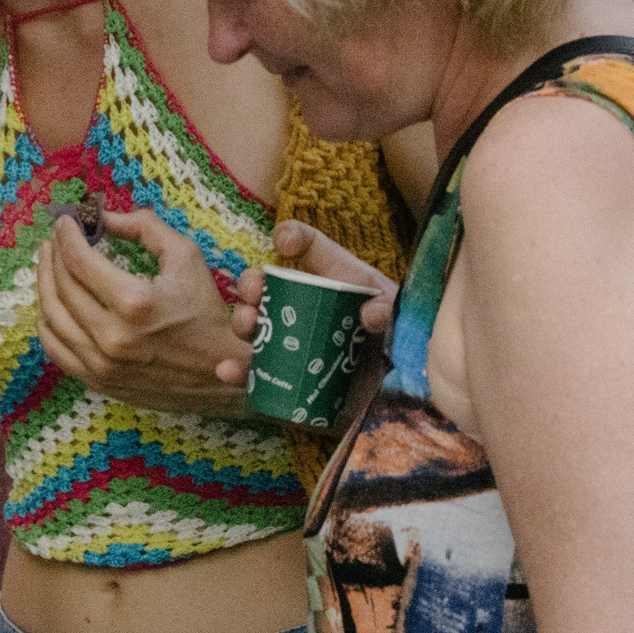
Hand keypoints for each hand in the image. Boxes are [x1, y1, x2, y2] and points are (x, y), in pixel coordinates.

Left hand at [36, 207, 251, 412]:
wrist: (221, 371)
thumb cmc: (206, 311)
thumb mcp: (185, 257)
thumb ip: (144, 228)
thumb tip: (104, 217)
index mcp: (134, 303)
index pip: (80, 261)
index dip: (67, 236)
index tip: (64, 221)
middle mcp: (112, 336)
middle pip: (61, 287)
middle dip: (53, 256)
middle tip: (55, 239)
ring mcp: (101, 364)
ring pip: (52, 318)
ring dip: (44, 285)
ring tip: (48, 264)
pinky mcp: (98, 381)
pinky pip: (56, 349)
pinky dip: (47, 323)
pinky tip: (51, 303)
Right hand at [221, 222, 398, 429]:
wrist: (407, 395)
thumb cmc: (405, 344)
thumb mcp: (403, 319)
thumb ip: (390, 310)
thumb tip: (370, 315)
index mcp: (337, 280)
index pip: (310, 245)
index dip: (293, 237)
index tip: (283, 244)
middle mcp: (308, 306)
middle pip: (267, 284)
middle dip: (252, 284)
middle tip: (255, 295)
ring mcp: (294, 342)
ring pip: (254, 325)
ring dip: (241, 321)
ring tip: (246, 326)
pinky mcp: (289, 377)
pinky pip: (256, 374)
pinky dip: (237, 372)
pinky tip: (226, 370)